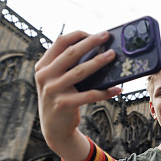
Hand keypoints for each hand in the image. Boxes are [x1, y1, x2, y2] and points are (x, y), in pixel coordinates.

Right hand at [34, 30, 121, 160]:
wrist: (54, 128)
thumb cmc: (62, 97)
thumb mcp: (57, 79)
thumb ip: (67, 65)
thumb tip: (98, 49)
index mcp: (43, 65)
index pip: (60, 42)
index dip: (78, 35)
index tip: (95, 33)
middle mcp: (45, 76)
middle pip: (70, 53)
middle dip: (90, 42)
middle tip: (106, 36)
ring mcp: (53, 90)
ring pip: (80, 72)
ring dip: (98, 62)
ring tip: (113, 55)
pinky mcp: (64, 104)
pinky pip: (89, 95)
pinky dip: (105, 92)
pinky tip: (117, 89)